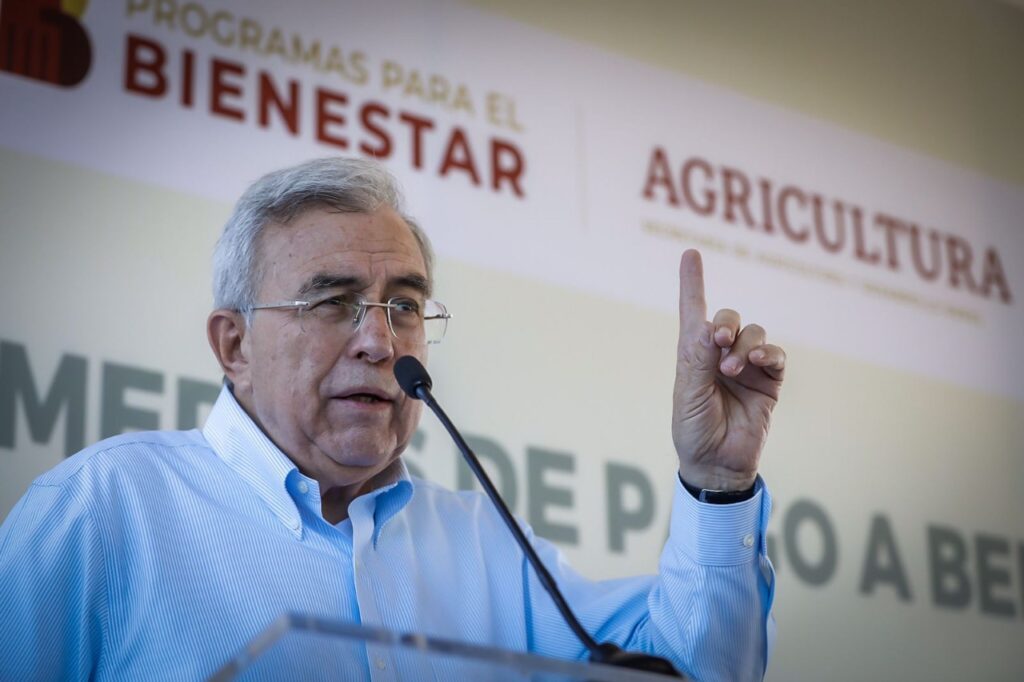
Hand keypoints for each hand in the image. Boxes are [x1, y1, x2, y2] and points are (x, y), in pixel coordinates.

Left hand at [672, 250, 785, 490]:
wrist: (716, 464)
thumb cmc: (694, 430)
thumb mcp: (690, 392)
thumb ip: (700, 358)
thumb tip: (711, 325)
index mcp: (693, 356)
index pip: (693, 312)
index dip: (692, 283)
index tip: (690, 253)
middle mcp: (720, 356)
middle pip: (729, 317)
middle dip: (726, 322)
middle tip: (718, 341)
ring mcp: (747, 368)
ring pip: (755, 333)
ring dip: (746, 344)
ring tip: (734, 368)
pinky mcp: (769, 383)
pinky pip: (776, 356)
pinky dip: (769, 353)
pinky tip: (759, 361)